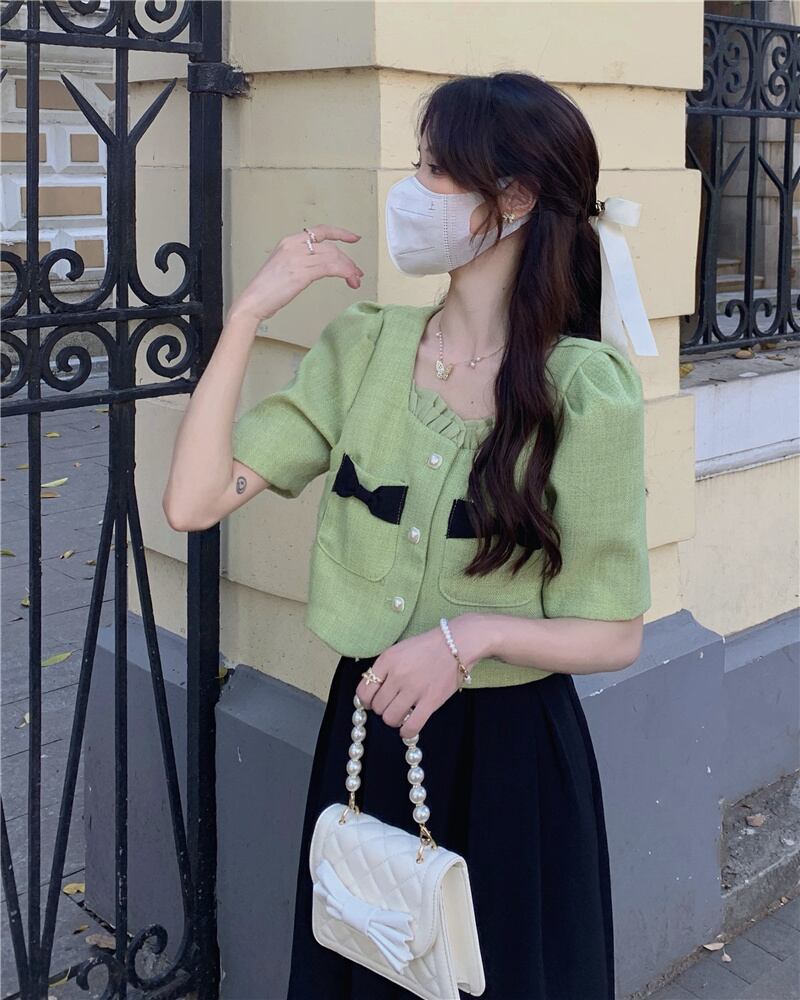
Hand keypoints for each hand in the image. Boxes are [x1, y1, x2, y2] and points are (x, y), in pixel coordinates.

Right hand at [226, 224, 364, 325]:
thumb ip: (301, 262)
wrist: (253, 301)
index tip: (354, 238)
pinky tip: (349, 279)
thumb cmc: (266, 290)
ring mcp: (298, 258)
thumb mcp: (284, 268)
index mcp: (289, 242)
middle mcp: (294, 245)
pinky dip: (344, 272)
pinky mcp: (302, 272)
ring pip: (333, 256)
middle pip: (330, 247)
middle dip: (348, 260)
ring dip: (349, 268)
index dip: (340, 233)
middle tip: (356, 273)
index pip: (320, 231)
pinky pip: (330, 267)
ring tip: (355, 280)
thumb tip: (320, 267)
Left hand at [355, 615, 485, 739]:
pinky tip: (408, 727)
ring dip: (394, 719)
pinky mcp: (430, 701)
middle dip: (383, 708)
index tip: (373, 701)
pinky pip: (411, 726)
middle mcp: (397, 675)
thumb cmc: (427, 647)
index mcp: (387, 660)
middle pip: (377, 706)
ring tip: (402, 713)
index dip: (366, 700)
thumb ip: (384, 669)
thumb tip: (371, 691)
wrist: (457, 643)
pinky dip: (406, 731)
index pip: (363, 691)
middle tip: (393, 704)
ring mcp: (414, 689)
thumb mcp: (399, 650)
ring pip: (390, 718)